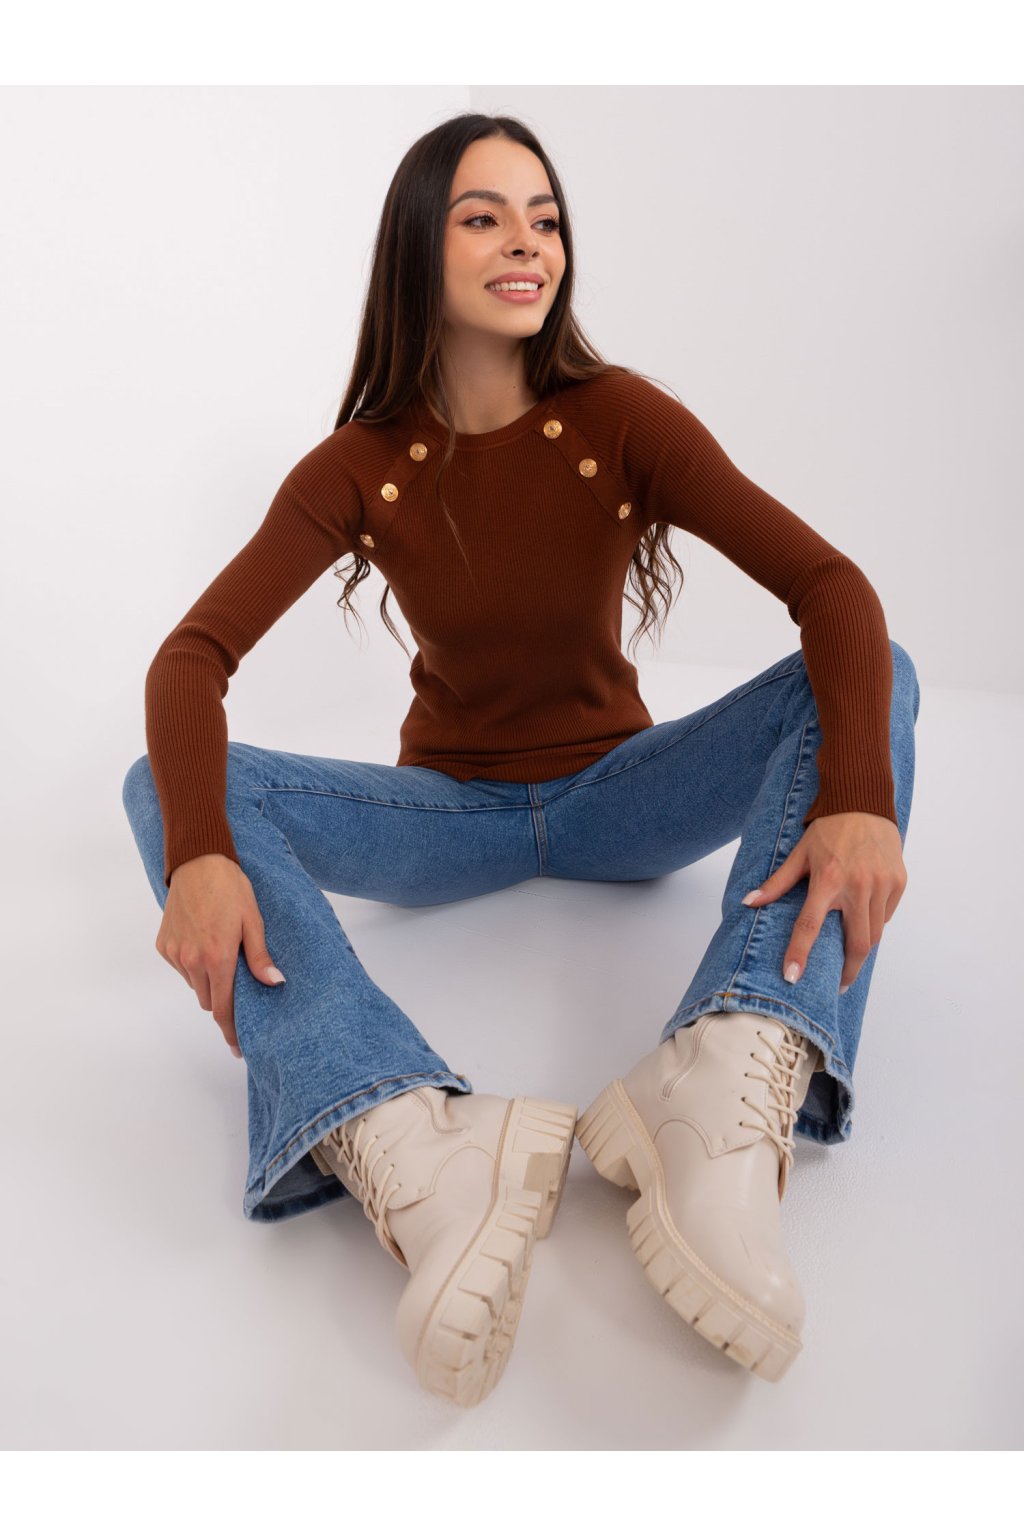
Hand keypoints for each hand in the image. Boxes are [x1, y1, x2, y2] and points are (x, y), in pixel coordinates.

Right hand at [156, 853, 285, 1054]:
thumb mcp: (254, 920)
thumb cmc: (230, 888)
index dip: (231, 1031)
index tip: (238, 1048)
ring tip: (222, 958)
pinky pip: (181, 968)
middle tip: (240, 989)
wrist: (197, 862)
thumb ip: (260, 956)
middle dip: (224, 1002)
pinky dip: (193, 967)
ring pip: (194, 986)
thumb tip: (275, 983)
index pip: (223, 1009)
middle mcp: (192, 961)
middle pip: (209, 1001)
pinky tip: (204, 945)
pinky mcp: (164, 946)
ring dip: (209, 983)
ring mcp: (175, 954)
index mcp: (218, 957)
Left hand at [741, 812, 907, 993]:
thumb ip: (777, 882)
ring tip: (851, 958)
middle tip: (839, 984)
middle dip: (848, 970)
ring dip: (863, 949)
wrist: (864, 802)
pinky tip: (865, 922)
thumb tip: (749, 902)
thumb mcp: (800, 853)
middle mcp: (858, 885)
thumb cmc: (829, 829)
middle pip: (857, 943)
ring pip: (875, 933)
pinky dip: (876, 923)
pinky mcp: (899, 882)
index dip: (799, 954)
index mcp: (828, 880)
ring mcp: (882, 885)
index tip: (791, 977)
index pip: (810, 926)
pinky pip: (887, 915)